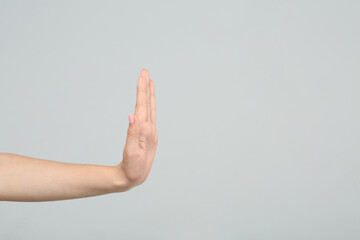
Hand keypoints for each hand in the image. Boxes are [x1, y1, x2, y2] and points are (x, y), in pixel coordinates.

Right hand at [117, 69, 157, 187]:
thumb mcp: (130, 152)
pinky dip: (149, 104)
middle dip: (146, 86)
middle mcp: (150, 129)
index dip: (142, 90)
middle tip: (144, 71)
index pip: (143, 105)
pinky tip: (148, 101)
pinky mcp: (149, 134)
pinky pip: (150, 114)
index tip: (141, 75)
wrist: (135, 177)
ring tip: (148, 81)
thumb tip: (132, 115)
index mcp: (145, 131)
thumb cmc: (132, 166)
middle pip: (148, 103)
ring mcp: (151, 131)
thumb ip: (131, 133)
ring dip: (149, 93)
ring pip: (150, 108)